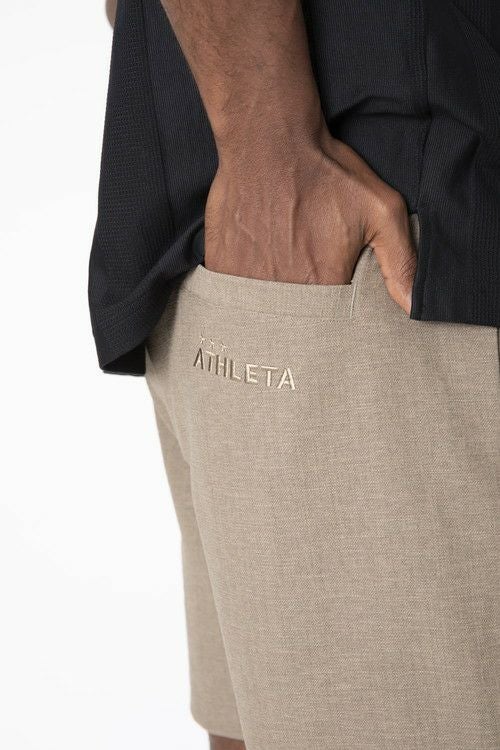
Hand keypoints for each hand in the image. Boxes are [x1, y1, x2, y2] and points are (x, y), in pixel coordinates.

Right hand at [204, 127, 416, 313]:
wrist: (268, 141)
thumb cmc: (326, 171)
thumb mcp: (381, 209)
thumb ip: (400, 262)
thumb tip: (414, 306)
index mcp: (324, 284)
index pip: (330, 326)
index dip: (331, 318)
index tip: (329, 295)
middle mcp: (283, 290)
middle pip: (294, 322)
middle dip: (300, 312)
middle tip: (302, 275)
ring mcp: (247, 280)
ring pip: (262, 312)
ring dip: (270, 303)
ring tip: (279, 270)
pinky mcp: (221, 267)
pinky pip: (232, 297)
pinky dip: (243, 291)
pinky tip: (255, 266)